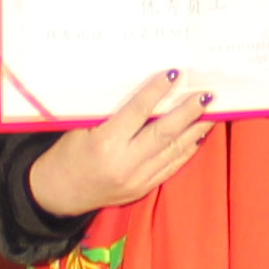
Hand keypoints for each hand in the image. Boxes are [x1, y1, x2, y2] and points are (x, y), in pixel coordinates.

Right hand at [29, 71, 214, 217]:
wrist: (57, 194)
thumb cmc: (66, 155)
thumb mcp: (82, 129)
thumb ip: (113, 115)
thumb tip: (145, 94)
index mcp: (106, 143)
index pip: (138, 111)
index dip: (157, 91)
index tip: (174, 74)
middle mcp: (125, 162)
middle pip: (164, 133)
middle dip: (188, 112)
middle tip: (206, 95)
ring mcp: (136, 179)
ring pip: (173, 151)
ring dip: (194, 131)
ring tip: (211, 114)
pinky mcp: (142, 189)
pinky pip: (170, 168)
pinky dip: (186, 151)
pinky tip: (198, 137)